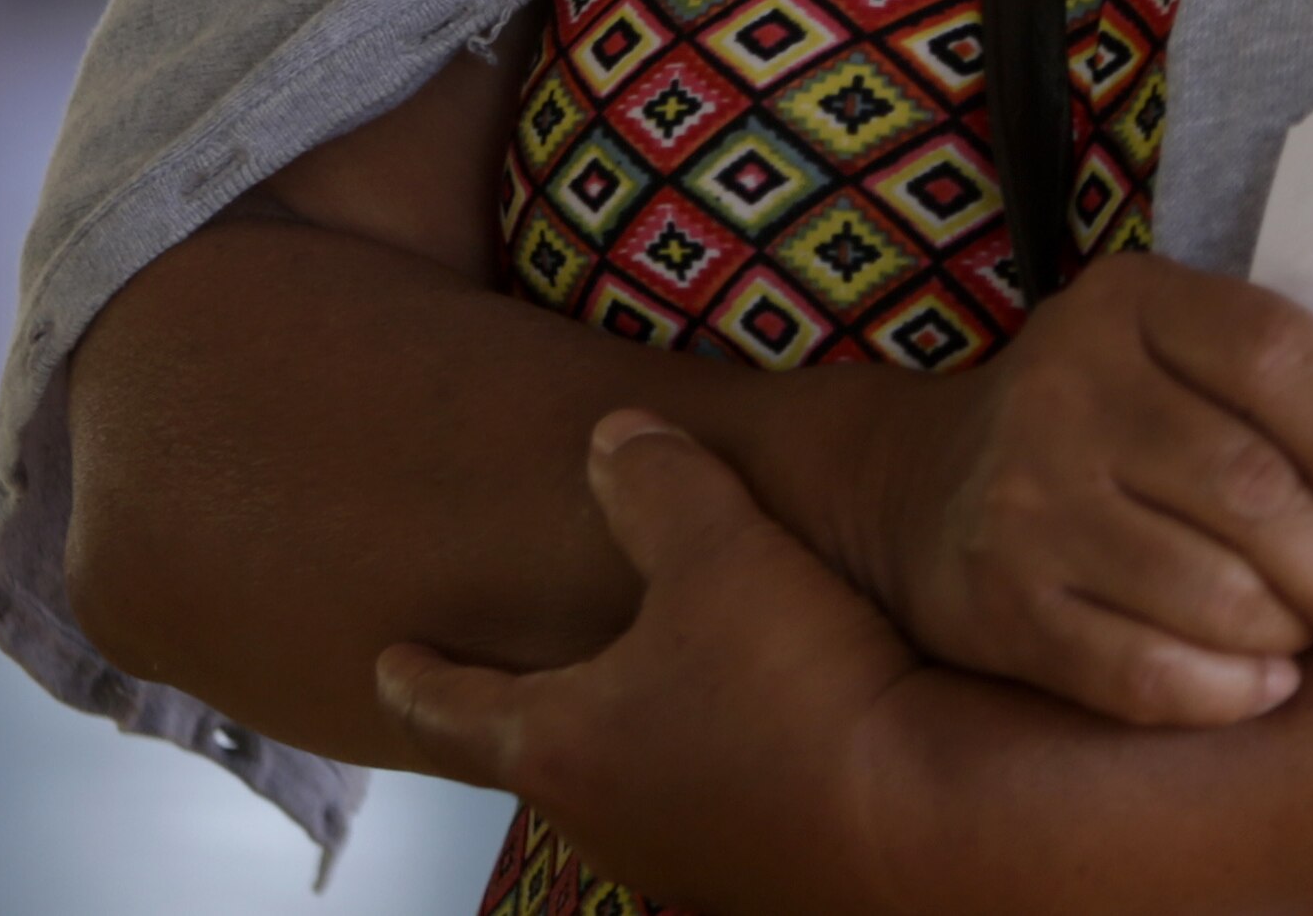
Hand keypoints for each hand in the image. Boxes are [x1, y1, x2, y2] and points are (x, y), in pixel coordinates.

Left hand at [380, 414, 925, 913]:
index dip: (418, 676)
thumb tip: (614, 440)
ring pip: (631, 786)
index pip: (455, 710)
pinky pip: (714, 806)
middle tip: (516, 670)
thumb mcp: (720, 552)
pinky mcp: (769, 874)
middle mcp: (607, 819)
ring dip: (631, 736)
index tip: (389, 660)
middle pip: (540, 757)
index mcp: (560, 747)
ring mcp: (689, 859)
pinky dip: (714, 762)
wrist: (923, 827)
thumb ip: (656, 486)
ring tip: (652, 686)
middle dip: (529, 710)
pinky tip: (762, 728)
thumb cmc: (796, 694)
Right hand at [855, 251, 1312, 724]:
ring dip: (1290, 630)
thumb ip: (1272, 388)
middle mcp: (1065, 389)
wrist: (921, 484)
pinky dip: (1224, 690)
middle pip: (1247, 485)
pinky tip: (1264, 684)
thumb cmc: (1107, 418)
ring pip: (1206, 589)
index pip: (1269, 351)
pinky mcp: (1001, 604)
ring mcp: (1024, 500)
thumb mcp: (1169, 352)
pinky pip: (1141, 671)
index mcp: (1129, 304)